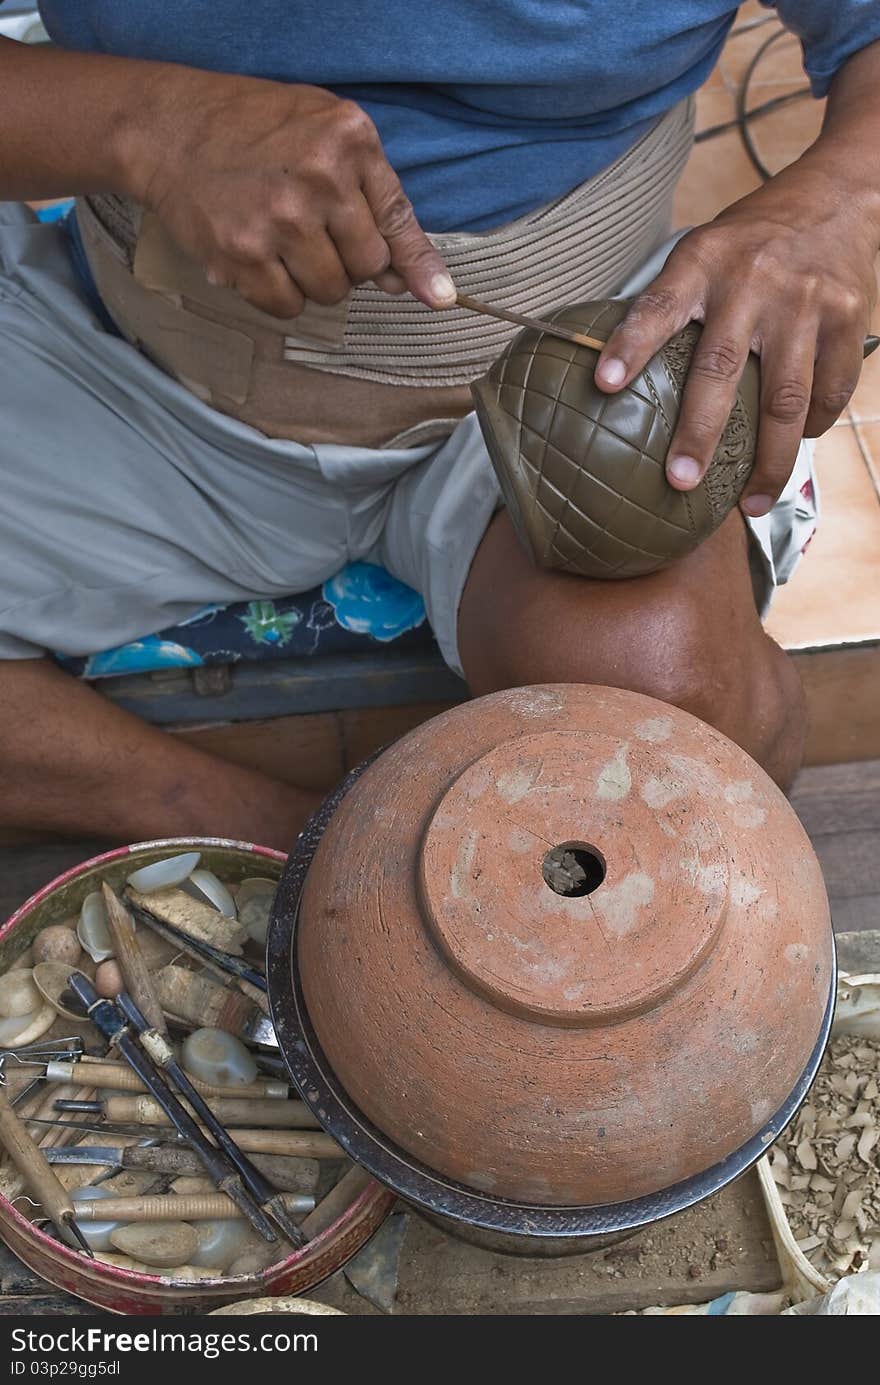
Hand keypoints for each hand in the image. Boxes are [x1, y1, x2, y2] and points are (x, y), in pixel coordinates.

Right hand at [136, 72, 454, 317]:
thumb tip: (411, 282)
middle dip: (347, 262)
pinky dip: (278, 294)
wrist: (170, 129)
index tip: (440, 299)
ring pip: (329, 292)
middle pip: (366, 267)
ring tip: (283, 240)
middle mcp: (318, 178)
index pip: (397, 219)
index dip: (417, 266)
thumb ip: (375, 198)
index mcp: (348, 140)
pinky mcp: (241, 254)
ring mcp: (278, 219)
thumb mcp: (327, 134)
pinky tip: (259, 257)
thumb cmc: (256, 131)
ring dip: (313, 280)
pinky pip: (286, 307)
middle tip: (313, 232)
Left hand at [593, 161, 877, 515]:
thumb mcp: (704, 250)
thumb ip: (675, 303)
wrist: (839, 193)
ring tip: (752, 504)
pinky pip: (828, 392)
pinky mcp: (846, 318)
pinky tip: (796, 447)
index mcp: (704, 263)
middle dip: (699, 433)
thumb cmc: (754, 239)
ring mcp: (804, 302)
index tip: (602, 384)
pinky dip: (811, 427)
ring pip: (784, 399)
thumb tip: (620, 381)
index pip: (657, 307)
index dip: (629, 346)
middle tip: (679, 481)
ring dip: (769, 461)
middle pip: (721, 370)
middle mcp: (752, 283)